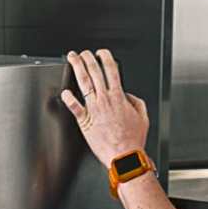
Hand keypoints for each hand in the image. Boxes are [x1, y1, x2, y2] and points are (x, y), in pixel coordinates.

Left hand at [59, 49, 151, 165]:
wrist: (124, 156)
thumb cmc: (132, 140)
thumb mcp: (143, 117)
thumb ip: (136, 102)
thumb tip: (129, 95)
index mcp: (119, 97)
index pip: (111, 70)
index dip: (105, 57)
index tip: (101, 53)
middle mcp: (105, 100)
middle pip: (95, 72)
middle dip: (88, 58)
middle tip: (83, 53)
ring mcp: (94, 109)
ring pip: (84, 83)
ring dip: (77, 68)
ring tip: (72, 59)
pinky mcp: (85, 121)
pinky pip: (75, 107)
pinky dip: (69, 98)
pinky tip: (64, 91)